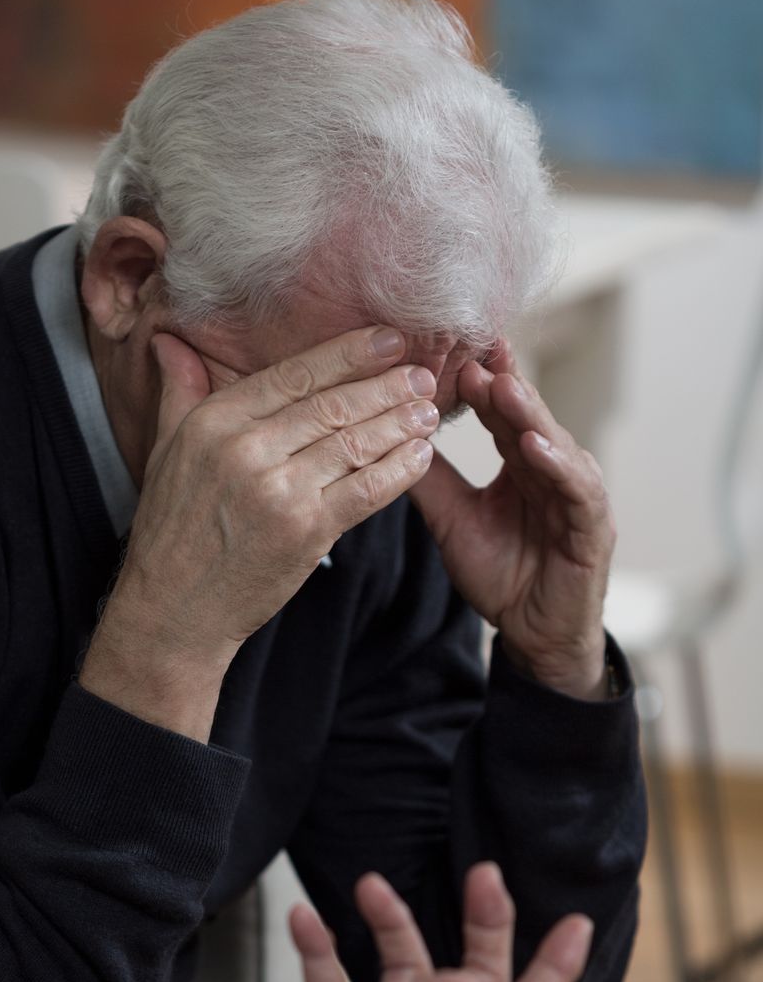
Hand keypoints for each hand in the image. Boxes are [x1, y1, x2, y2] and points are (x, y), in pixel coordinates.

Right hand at [103, 326, 437, 664]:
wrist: (173, 609)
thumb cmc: (171, 532)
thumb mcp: (163, 452)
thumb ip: (178, 392)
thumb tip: (168, 338)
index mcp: (215, 422)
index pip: (295, 374)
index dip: (349, 353)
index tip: (388, 340)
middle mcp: (246, 449)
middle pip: (333, 404)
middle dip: (387, 386)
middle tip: (423, 375)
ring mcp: (278, 491)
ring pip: (355, 443)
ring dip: (400, 425)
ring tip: (428, 412)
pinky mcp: (305, 531)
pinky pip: (365, 489)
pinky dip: (399, 470)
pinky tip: (420, 456)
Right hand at [239, 865, 591, 981]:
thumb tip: (462, 974)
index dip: (557, 968)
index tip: (578, 923)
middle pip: (471, 970)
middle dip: (480, 922)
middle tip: (482, 873)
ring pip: (399, 966)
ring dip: (387, 925)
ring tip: (368, 885)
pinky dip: (320, 952)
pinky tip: (305, 920)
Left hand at [410, 343, 615, 699]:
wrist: (534, 633)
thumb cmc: (501, 574)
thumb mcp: (453, 521)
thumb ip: (429, 482)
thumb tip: (389, 439)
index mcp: (521, 464)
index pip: (500, 413)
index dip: (481, 382)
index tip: (454, 349)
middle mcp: (552, 470)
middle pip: (526, 417)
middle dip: (503, 382)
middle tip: (477, 349)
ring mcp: (576, 494)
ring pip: (553, 443)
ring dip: (529, 413)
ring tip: (502, 386)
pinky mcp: (592, 525)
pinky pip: (576, 488)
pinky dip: (558, 465)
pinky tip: (536, 445)